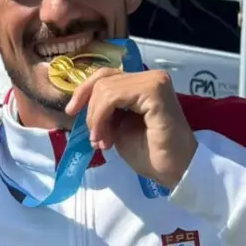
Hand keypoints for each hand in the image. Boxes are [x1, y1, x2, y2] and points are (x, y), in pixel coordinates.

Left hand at [65, 68, 197, 189]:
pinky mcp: (154, 90)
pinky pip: (113, 96)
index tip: (71, 112)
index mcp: (142, 83)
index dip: (84, 91)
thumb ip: (104, 110)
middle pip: (102, 80)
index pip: (105, 75)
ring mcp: (154, 81)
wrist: (174, 170)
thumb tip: (79, 104)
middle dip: (90, 111)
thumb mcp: (117, 126)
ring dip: (96, 119)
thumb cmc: (149, 153)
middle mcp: (150, 76)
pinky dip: (102, 117)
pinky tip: (108, 139)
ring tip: (103, 142)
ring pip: (105, 88)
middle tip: (95, 139)